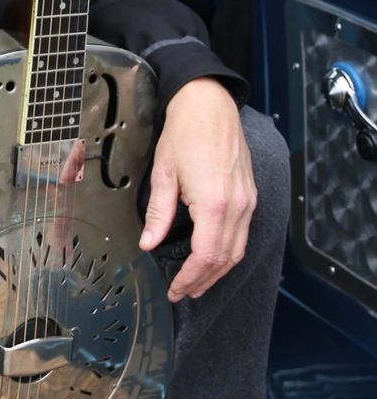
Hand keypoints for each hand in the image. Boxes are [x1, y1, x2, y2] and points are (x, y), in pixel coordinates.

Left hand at [138, 78, 256, 301]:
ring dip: (217, 270)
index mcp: (215, 204)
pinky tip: (213, 256)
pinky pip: (243, 234)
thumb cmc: (186, 133)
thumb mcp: (163, 172)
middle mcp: (239, 207)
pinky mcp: (250, 195)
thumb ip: (158, 212)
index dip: (190, 278)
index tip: (175, 290)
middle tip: (182, 292)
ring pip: (238, 250)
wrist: (209, 105)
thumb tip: (148, 243)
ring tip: (196, 281)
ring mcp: (249, 201)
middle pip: (225, 259)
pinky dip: (228, 252)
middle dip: (204, 281)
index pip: (206, 256)